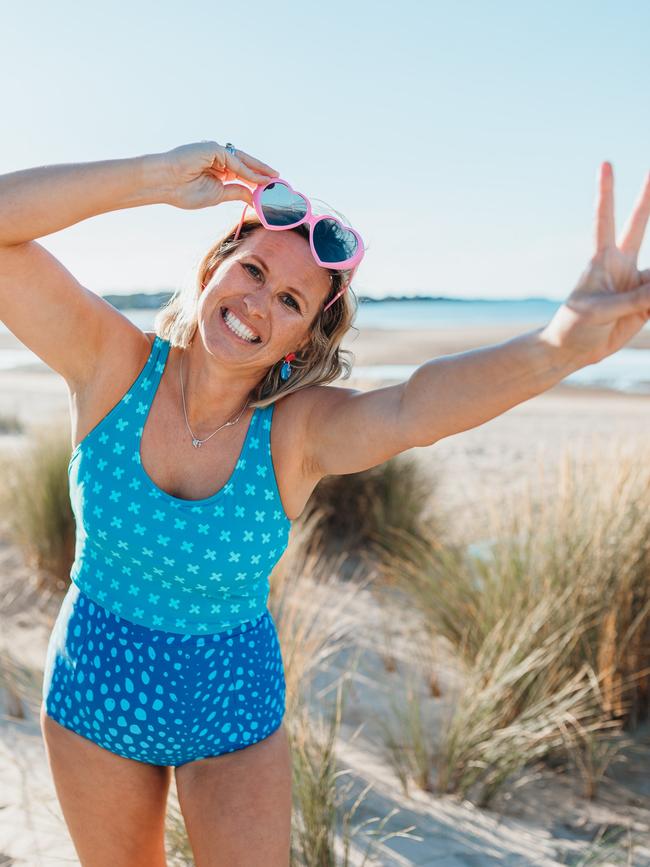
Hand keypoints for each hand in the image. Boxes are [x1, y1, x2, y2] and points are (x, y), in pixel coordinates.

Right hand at [158, 141, 278, 209]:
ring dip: (259, 171)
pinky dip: (247, 171)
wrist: (165, 184)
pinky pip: (235, 161)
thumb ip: (235, 192)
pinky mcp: (213, 149)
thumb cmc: (184, 191)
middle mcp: (217, 158)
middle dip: (261, 173)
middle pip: (245, 165)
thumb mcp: (217, 195)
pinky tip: (259, 180)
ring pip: (242, 162)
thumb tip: (253, 196)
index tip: (269, 189)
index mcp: (216, 169)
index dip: (255, 180)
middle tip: (277, 181)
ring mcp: (215, 152)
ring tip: (273, 180)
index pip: (240, 173)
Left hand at [541, 162, 649, 365]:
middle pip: (638, 224)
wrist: (573, 350)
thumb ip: (634, 300)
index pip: (604, 219)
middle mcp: (621, 264)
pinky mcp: (646, 303)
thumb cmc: (575, 326)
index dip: (606, 192)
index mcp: (602, 260)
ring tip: (643, 302)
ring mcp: (636, 282)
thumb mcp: (600, 311)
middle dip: (647, 199)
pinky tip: (648, 312)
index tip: (605, 164)